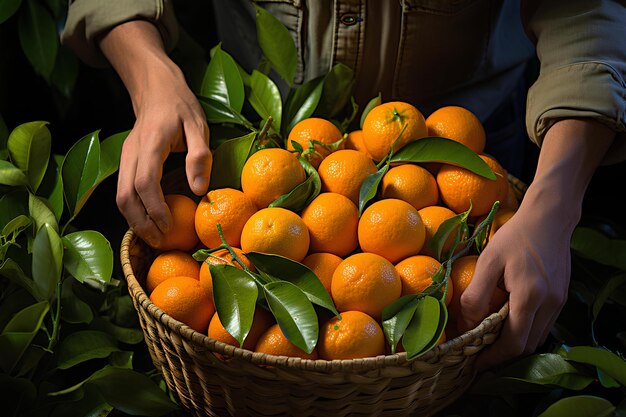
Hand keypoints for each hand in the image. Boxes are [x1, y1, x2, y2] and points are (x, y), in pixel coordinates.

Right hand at [100, 21, 211, 246]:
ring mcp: (125, 158)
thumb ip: (199, 156)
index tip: (169, 226)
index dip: (155, 208)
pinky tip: (149, 222)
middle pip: (125, 195)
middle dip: (141, 223)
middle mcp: (131, 152)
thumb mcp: (198, 125)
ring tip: (155, 238)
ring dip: (135, 221)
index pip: (145, 182)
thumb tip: (198, 190)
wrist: (155, 88)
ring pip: (120, 196)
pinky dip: (133, 211)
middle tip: (161, 242)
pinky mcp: (125, 162)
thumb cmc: (180, 106)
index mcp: (151, 143)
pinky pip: (124, 191)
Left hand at [458, 201, 569, 369]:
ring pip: (537, 337)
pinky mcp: (561, 296)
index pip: (514, 343)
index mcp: (530, 297)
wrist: (549, 217)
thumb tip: (465, 324)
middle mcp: (549, 304)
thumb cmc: (515, 236)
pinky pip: (543, 324)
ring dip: (514, 344)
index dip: (494, 357)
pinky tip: (507, 323)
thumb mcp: (488, 261)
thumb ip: (475, 294)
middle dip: (502, 355)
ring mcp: (558, 301)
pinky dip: (525, 331)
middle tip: (478, 354)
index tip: (475, 362)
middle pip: (527, 345)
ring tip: (489, 341)